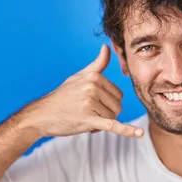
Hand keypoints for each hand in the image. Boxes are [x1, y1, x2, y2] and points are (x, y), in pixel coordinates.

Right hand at [24, 45, 143, 137]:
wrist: (42, 115)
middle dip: (105, 113)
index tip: (91, 103)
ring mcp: (90, 103)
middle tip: (86, 112)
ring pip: (113, 117)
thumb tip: (107, 47)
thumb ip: (97, 64)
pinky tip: (139, 134)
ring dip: (101, 123)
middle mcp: (93, 87)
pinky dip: (127, 131)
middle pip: (117, 106)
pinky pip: (112, 125)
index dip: (107, 103)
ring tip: (84, 118)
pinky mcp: (88, 119)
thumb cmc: (63, 96)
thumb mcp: (80, 77)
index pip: (118, 94)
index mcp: (94, 77)